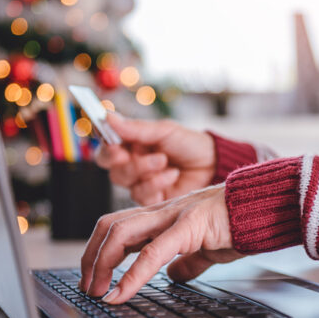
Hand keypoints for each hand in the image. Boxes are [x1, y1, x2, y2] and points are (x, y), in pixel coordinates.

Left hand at [79, 185, 242, 303]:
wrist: (266, 206)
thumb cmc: (240, 223)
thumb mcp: (207, 247)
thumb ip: (187, 261)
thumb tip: (173, 276)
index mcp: (164, 216)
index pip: (118, 226)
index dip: (99, 251)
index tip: (94, 279)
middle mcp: (163, 211)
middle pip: (109, 225)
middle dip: (90, 258)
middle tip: (88, 288)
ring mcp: (174, 215)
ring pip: (121, 232)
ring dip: (102, 264)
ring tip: (99, 291)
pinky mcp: (190, 226)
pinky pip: (153, 251)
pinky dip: (132, 275)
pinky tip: (121, 293)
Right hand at [95, 112, 215, 204]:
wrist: (213, 164)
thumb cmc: (188, 144)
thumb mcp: (163, 131)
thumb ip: (135, 128)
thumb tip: (108, 116)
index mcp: (132, 146)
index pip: (106, 150)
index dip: (106, 149)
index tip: (114, 145)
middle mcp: (133, 167)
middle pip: (113, 170)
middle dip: (127, 161)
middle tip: (135, 154)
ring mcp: (142, 184)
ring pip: (126, 182)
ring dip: (144, 169)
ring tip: (164, 160)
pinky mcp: (152, 201)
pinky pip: (142, 195)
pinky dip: (157, 183)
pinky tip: (173, 174)